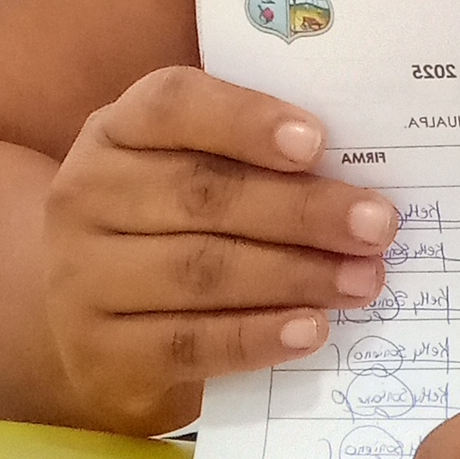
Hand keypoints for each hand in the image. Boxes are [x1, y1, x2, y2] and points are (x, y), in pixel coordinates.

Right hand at [43, 66, 397, 434]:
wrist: (88, 319)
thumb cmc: (165, 227)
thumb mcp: (186, 173)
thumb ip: (250, 161)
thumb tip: (356, 175)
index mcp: (116, 130)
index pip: (172, 105)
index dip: (246, 119)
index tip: (317, 141)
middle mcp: (86, 195)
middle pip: (202, 194)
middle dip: (302, 209)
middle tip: (376, 224)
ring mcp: (83, 278)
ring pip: (201, 270)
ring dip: (295, 275)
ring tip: (363, 279)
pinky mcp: (100, 354)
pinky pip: (190, 343)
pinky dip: (258, 336)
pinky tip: (311, 328)